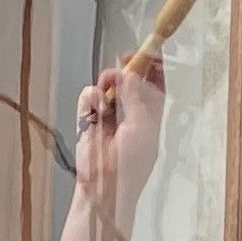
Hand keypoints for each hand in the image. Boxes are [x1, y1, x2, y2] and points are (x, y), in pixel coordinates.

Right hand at [73, 52, 166, 209]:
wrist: (102, 187)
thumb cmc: (130, 164)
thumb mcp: (141, 128)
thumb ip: (136, 98)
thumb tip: (129, 73)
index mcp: (150, 117)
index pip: (154, 86)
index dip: (152, 69)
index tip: (147, 53)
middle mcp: (130, 113)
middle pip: (129, 81)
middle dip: (126, 70)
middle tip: (123, 61)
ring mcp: (107, 115)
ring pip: (107, 86)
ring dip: (107, 83)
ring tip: (107, 93)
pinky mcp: (86, 120)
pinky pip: (88, 97)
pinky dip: (91, 99)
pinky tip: (96, 111)